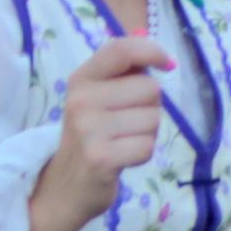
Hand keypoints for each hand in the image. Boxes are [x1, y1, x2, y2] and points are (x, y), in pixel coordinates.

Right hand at [30, 34, 172, 230]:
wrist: (64, 187)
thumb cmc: (90, 137)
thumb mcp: (97, 98)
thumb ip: (122, 71)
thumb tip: (150, 43)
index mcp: (81, 79)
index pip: (121, 50)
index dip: (151, 50)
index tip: (167, 63)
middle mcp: (80, 100)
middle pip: (150, 88)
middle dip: (150, 108)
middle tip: (127, 124)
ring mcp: (88, 129)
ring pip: (153, 119)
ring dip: (147, 133)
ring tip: (122, 141)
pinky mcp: (100, 157)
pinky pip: (147, 146)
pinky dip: (142, 154)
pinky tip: (122, 158)